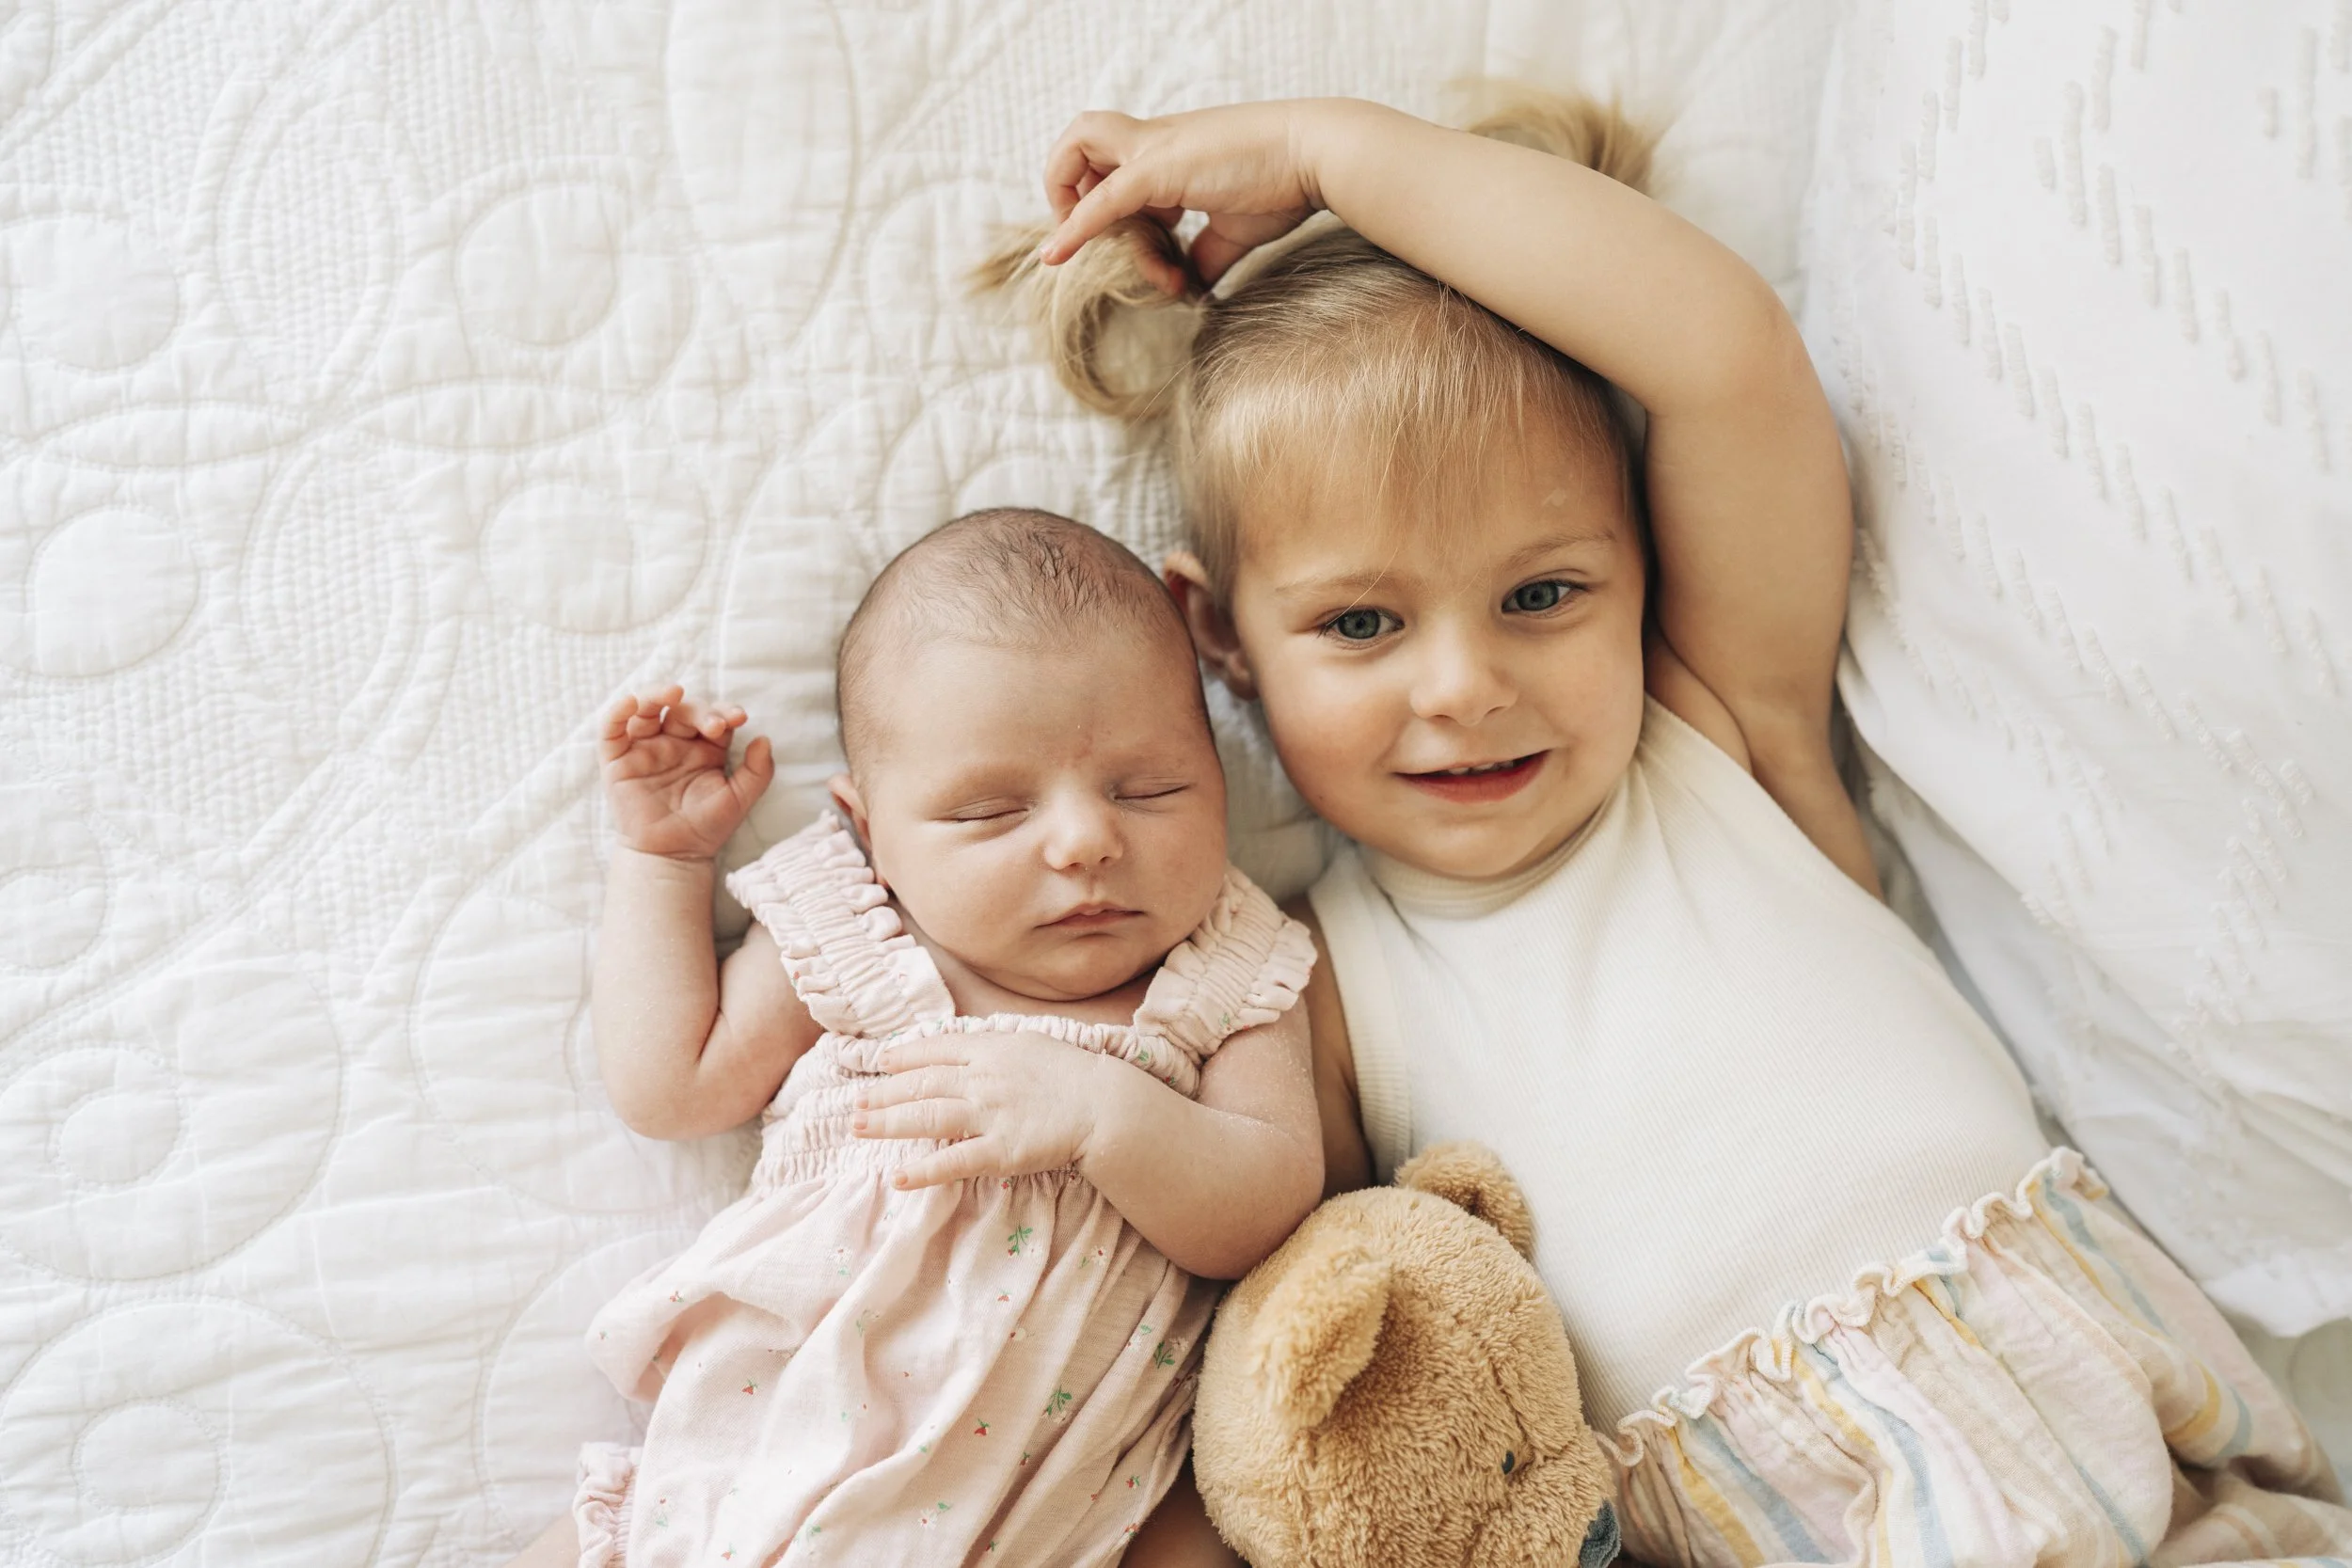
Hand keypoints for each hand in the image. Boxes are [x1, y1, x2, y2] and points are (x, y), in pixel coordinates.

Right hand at [599, 686, 773, 859]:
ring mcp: (645, 749)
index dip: (725, 711)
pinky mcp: (618, 760)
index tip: (739, 717)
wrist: (674, 856)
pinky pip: (612, 730)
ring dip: (658, 694)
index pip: (714, 717)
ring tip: (674, 692)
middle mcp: (674, 743)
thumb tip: (764, 739)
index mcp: (703, 748)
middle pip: (683, 710)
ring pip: (647, 709)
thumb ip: (758, 771)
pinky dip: (618, 712)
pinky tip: (632, 702)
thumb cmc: (706, 827)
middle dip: (700, 711)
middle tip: (715, 725)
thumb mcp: (740, 799)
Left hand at [852, 1031, 1133, 1188]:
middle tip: (856, 1102)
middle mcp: (984, 1079)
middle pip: (922, 1084)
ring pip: (928, 1117)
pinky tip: (900, 1177)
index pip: (936, 1049)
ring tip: (859, 1128)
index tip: (881, 1063)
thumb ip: (993, 1048)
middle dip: (884, 1093)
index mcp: (991, 1049)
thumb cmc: (1073, 1075)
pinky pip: (955, 1161)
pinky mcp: (1001, 1151)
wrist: (1106, 1105)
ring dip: (890, 1123)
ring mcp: (990, 1115)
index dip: (905, 1056)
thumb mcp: (1030, 1044)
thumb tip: (960, 1051)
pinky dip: (925, 1170)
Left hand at [1039, 100, 1359, 288]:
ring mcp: (1155, 149)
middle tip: (1096, 236)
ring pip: (1077, 148)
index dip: (1109, 209)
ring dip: (1071, 202)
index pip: (1112, 164)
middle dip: (1068, 186)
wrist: (1318, 154)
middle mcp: (1155, 140)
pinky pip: (1102, 199)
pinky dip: (1074, 227)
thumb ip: (1206, 256)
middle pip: (1080, 138)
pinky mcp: (1159, 168)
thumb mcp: (1235, 227)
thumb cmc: (1285, 183)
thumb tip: (1194, 288)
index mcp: (1170, 149)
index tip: (1149, 248)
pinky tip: (1056, 256)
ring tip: (1124, 257)